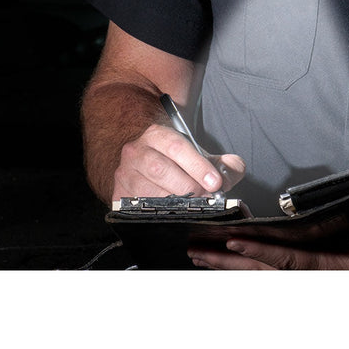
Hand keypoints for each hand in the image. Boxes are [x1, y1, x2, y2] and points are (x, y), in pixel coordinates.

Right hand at [112, 123, 245, 200]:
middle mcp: (136, 151)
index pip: (177, 147)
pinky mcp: (118, 195)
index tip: (215, 183)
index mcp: (157, 135)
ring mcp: (124, 174)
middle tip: (206, 197)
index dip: (198, 166)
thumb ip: (225, 164)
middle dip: (188, 186)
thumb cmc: (179, 164)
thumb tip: (229, 176)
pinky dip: (158, 213)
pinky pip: (137, 207)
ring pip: (148, 190)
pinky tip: (173, 214)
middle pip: (160, 169)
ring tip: (192, 206)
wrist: (148, 168)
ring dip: (174, 202)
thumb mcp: (204, 158)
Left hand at [187, 219, 348, 269]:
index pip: (287, 259)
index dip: (259, 250)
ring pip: (261, 273)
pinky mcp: (306, 271)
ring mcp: (308, 275)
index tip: (232, 239)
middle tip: (197, 250)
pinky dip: (246, 266)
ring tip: (200, 254)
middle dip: (229, 261)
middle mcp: (313, 275)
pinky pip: (270, 271)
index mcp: (330, 268)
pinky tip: (226, 259)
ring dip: (230, 265)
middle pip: (263, 270)